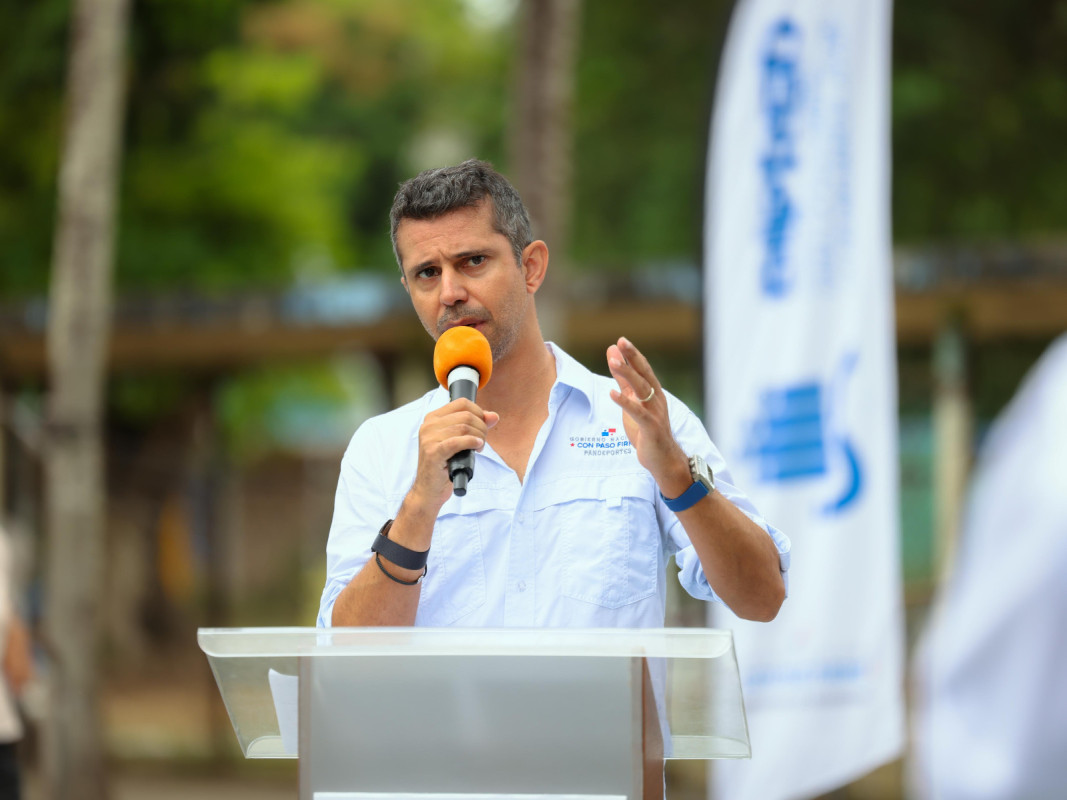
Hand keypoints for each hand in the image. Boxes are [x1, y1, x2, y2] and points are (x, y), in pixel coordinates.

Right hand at [410, 398, 498, 511]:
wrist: (429, 490)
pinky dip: (472, 443)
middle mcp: (428, 425)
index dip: (479, 412)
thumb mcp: (461, 441)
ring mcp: (428, 438)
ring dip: (479, 437)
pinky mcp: (433, 452)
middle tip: (482, 441)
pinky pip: (458, 441)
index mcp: (433, 418)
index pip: (462, 403)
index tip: (483, 425)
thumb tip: (494, 416)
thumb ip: (476, 426)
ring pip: (464, 427)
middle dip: (481, 427)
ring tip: (479, 447)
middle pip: (466, 415)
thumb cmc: (444, 465)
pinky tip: (477, 448)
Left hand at [607, 337, 689, 494]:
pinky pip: (638, 412)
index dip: (633, 355)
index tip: (620, 341)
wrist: (664, 460)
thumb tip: (614, 361)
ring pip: (642, 389)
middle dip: (632, 357)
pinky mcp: (652, 428)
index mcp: (653, 393)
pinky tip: (613, 394)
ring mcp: (656, 413)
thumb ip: (625, 384)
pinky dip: (625, 402)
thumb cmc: (648, 431)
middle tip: (620, 342)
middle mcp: (657, 399)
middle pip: (644, 374)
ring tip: (613, 362)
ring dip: (627, 374)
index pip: (643, 369)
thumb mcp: (634, 404)